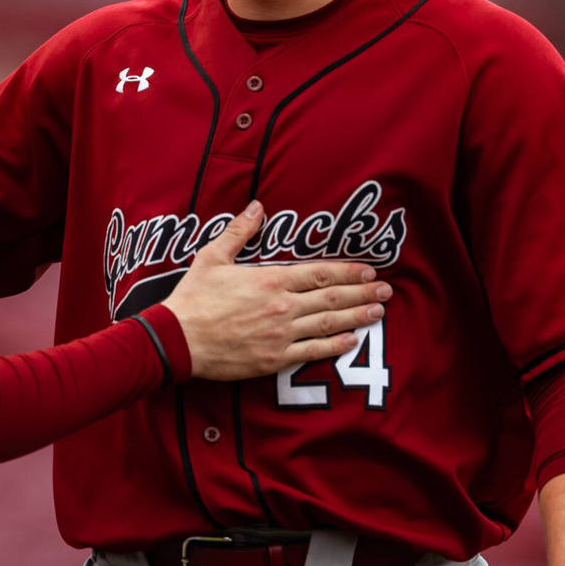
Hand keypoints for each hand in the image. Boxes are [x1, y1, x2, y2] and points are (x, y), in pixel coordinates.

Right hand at [161, 201, 392, 381]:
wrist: (178, 339)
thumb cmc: (194, 297)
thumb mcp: (212, 256)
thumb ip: (239, 231)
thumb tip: (257, 206)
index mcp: (271, 279)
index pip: (320, 272)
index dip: (348, 270)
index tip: (369, 269)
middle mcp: (283, 306)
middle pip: (332, 297)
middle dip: (362, 292)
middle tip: (386, 290)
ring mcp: (281, 334)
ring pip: (328, 323)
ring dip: (357, 316)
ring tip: (379, 312)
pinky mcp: (275, 358)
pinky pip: (312, 351)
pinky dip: (335, 345)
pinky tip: (352, 340)